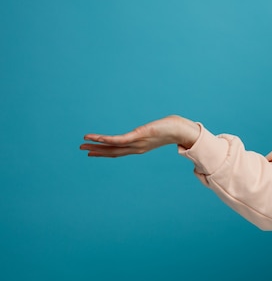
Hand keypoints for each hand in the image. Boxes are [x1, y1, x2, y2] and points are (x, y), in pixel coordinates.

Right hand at [80, 115, 200, 157]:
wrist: (181, 129)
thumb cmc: (172, 128)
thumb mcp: (158, 131)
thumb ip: (152, 132)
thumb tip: (154, 129)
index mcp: (139, 147)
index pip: (118, 151)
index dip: (105, 152)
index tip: (92, 151)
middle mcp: (136, 148)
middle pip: (113, 151)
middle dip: (97, 150)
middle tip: (82, 149)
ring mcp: (136, 143)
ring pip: (112, 147)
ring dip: (96, 146)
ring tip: (82, 144)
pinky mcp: (138, 136)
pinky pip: (118, 139)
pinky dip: (105, 139)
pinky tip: (95, 138)